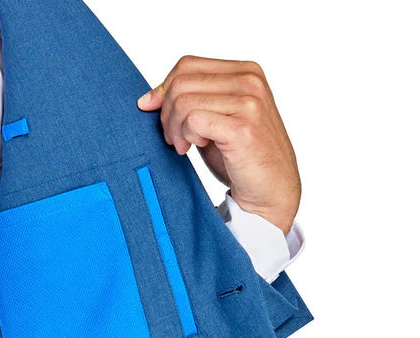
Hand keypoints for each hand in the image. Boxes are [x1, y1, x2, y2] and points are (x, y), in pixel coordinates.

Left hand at [137, 55, 299, 234]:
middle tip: (171, 139)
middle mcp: (250, 81)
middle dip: (166, 113)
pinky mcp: (243, 128)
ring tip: (181, 146)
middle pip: (182, 82)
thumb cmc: (242, 157)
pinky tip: (193, 148)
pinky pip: (194, 120)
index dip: (164, 89)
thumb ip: (192, 102)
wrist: (271, 190)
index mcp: (246, 71)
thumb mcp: (215, 120)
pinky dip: (186, 136)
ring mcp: (249, 103)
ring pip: (184, 101)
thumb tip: (148, 98)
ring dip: (174, 128)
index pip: (188, 65)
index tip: (154, 113)